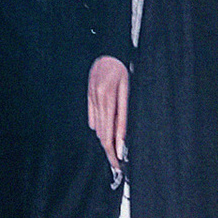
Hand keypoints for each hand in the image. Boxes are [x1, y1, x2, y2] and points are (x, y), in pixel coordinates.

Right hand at [87, 57, 126, 176]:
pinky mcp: (90, 98)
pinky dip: (99, 129)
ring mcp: (93, 100)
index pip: (112, 131)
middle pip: (103, 134)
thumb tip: (119, 135)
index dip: (115, 148)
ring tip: (113, 155)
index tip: (119, 161)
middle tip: (116, 166)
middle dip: (110, 151)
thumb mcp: (127, 88)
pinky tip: (105, 138)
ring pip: (98, 128)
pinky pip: (93, 118)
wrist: (107, 52)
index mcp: (110, 99)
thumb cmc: (122, 68)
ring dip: (106, 142)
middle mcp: (99, 101)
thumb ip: (122, 112)